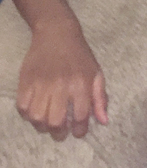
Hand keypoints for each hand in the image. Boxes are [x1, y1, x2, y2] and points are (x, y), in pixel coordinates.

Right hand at [17, 19, 107, 140]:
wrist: (57, 34)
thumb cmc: (80, 56)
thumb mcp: (97, 74)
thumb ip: (100, 98)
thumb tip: (103, 121)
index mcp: (81, 83)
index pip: (81, 115)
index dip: (80, 129)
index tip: (78, 133)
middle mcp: (61, 85)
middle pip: (56, 121)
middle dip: (59, 133)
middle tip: (61, 133)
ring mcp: (41, 84)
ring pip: (37, 117)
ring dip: (42, 126)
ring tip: (48, 124)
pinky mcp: (25, 81)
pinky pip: (22, 107)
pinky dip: (28, 115)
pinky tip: (36, 113)